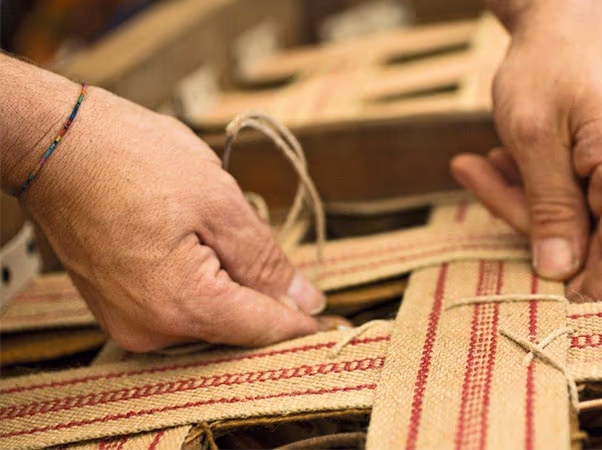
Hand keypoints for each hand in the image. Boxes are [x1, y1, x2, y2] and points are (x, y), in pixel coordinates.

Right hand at [19, 87, 327, 351]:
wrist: (56, 144)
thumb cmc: (133, 159)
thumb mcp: (220, 202)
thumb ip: (266, 260)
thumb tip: (304, 299)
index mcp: (183, 305)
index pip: (264, 330)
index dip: (304, 323)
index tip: (336, 320)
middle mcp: (153, 330)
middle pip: (237, 329)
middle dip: (266, 297)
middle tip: (276, 256)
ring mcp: (131, 323)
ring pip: (210, 320)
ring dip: (233, 288)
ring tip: (219, 233)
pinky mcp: (120, 309)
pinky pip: (180, 310)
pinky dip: (204, 286)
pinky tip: (199, 244)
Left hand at [452, 0, 601, 299]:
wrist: (568, 12)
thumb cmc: (549, 63)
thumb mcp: (532, 136)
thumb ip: (548, 208)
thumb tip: (559, 274)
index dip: (589, 288)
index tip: (542, 294)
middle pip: (594, 240)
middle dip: (527, 219)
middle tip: (477, 175)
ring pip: (578, 220)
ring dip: (522, 198)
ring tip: (480, 159)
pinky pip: (577, 197)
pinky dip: (534, 185)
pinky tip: (497, 158)